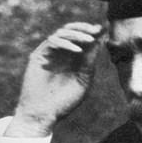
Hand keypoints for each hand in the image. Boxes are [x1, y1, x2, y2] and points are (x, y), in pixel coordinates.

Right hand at [6, 22, 103, 137]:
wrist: (44, 113)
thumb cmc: (65, 101)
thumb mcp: (83, 80)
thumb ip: (89, 62)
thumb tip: (98, 42)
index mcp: (73, 60)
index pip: (82, 40)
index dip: (91, 33)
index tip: (102, 30)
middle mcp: (61, 54)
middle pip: (71, 32)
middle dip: (84, 28)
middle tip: (96, 30)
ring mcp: (50, 54)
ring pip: (62, 34)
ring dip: (77, 34)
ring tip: (90, 39)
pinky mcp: (39, 55)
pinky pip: (52, 42)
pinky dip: (66, 43)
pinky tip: (78, 50)